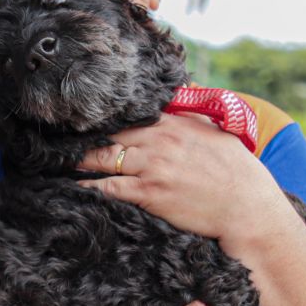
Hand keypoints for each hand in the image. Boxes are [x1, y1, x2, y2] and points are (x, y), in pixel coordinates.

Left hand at [77, 113, 275, 238]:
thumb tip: (178, 98)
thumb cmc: (236, 172)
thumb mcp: (214, 132)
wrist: (247, 207)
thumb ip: (190, 116)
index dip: (105, 120)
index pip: (130, 116)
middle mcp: (159, 141)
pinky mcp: (149, 193)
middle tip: (60, 141)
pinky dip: (89, 186)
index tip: (85, 121)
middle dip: (85, 138)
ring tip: (59, 161)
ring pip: (104, 158)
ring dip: (80, 161)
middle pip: (110, 135)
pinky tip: (73, 186)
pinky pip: (109, 187)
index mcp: (174, 123)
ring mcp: (152, 167)